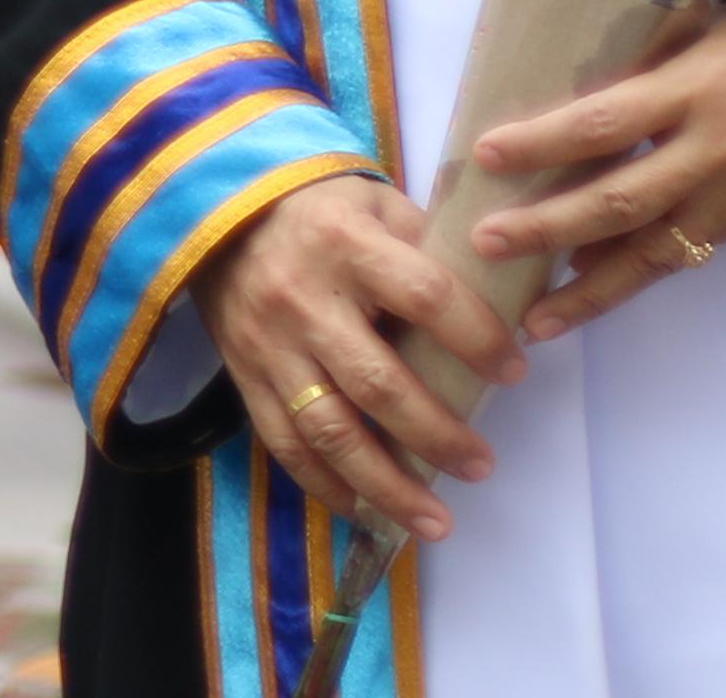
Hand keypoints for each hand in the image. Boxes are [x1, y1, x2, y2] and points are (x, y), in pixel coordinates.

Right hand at [186, 174, 520, 542]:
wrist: (213, 206)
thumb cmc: (318, 207)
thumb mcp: (377, 205)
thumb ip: (429, 251)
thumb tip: (502, 307)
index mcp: (347, 245)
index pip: (424, 296)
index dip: (475, 338)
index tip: (512, 371)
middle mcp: (304, 298)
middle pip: (377, 383)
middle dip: (436, 434)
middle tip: (481, 464)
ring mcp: (269, 343)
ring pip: (328, 428)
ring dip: (386, 483)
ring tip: (436, 520)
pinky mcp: (244, 374)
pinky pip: (284, 442)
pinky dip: (325, 484)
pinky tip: (366, 512)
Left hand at [471, 0, 725, 340]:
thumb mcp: (697, 33)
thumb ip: (637, 66)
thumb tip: (553, 103)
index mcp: (696, 90)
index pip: (604, 122)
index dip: (542, 142)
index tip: (483, 155)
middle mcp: (716, 152)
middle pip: (621, 201)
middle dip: (548, 228)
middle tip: (486, 243)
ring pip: (654, 252)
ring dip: (589, 289)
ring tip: (534, 320)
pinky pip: (683, 256)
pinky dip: (632, 276)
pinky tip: (586, 292)